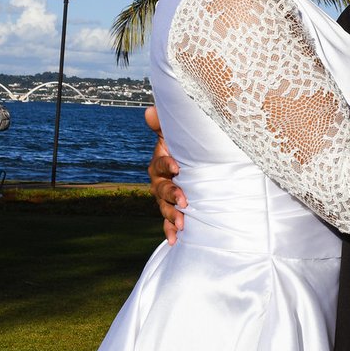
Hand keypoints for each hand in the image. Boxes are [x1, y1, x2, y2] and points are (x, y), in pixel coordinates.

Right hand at [145, 106, 184, 243]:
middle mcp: (160, 181)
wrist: (199, 165)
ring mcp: (165, 198)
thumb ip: (164, 124)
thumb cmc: (188, 147)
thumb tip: (150, 110)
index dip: (167, 164)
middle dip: (171, 195)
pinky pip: (168, 223)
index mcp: (161, 162)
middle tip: (183, 201)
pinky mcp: (172, 210)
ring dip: (171, 216)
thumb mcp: (177, 134)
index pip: (161, 163)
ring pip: (164, 207)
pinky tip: (175, 240)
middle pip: (161, 189)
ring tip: (181, 223)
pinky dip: (170, 231)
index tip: (177, 167)